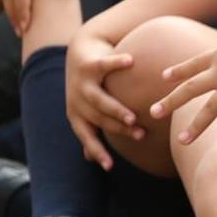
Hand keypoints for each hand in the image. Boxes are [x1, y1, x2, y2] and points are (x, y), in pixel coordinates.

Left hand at [65, 28, 136, 166]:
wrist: (81, 49)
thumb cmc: (90, 84)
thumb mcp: (86, 109)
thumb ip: (90, 130)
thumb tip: (88, 159)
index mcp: (77, 114)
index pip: (86, 137)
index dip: (97, 151)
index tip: (109, 166)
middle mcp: (76, 100)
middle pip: (98, 118)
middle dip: (119, 128)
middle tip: (140, 134)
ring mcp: (81, 83)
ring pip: (98, 100)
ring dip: (115, 110)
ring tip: (133, 117)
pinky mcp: (88, 64)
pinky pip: (103, 65)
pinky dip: (116, 64)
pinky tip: (131, 63)